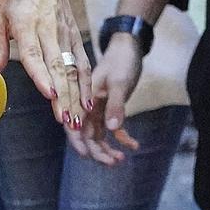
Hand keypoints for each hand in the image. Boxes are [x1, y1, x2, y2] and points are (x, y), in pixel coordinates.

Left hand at [0, 0, 91, 130]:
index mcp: (26, 23)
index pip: (34, 53)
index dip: (42, 75)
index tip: (50, 95)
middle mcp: (48, 28)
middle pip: (58, 66)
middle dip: (64, 96)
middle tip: (65, 120)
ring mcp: (64, 32)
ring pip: (72, 67)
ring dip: (76, 95)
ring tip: (77, 119)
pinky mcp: (74, 34)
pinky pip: (82, 61)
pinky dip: (86, 82)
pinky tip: (87, 102)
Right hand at [69, 36, 143, 166]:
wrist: (129, 48)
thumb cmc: (122, 61)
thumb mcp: (120, 83)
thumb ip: (116, 105)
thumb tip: (112, 129)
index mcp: (83, 97)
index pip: (74, 123)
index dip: (77, 141)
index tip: (87, 156)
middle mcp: (87, 105)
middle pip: (87, 134)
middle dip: (98, 151)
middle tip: (114, 162)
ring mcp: (98, 108)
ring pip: (98, 135)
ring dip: (108, 148)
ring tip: (122, 159)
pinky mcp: (109, 109)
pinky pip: (112, 128)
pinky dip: (122, 138)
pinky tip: (134, 145)